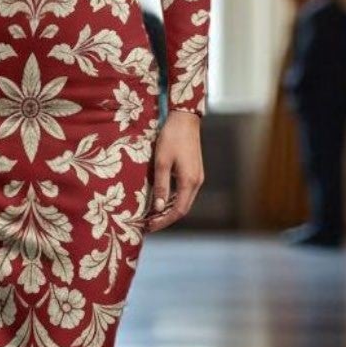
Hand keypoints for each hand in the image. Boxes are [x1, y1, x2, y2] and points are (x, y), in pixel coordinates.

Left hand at [145, 109, 203, 231]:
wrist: (185, 119)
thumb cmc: (172, 137)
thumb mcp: (162, 162)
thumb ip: (160, 185)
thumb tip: (157, 208)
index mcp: (189, 181)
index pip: (178, 211)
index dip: (163, 221)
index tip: (149, 227)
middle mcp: (197, 182)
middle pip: (182, 209)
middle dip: (166, 219)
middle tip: (148, 224)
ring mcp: (197, 177)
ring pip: (184, 201)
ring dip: (169, 210)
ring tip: (152, 215)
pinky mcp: (194, 171)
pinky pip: (184, 192)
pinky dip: (173, 200)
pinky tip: (161, 200)